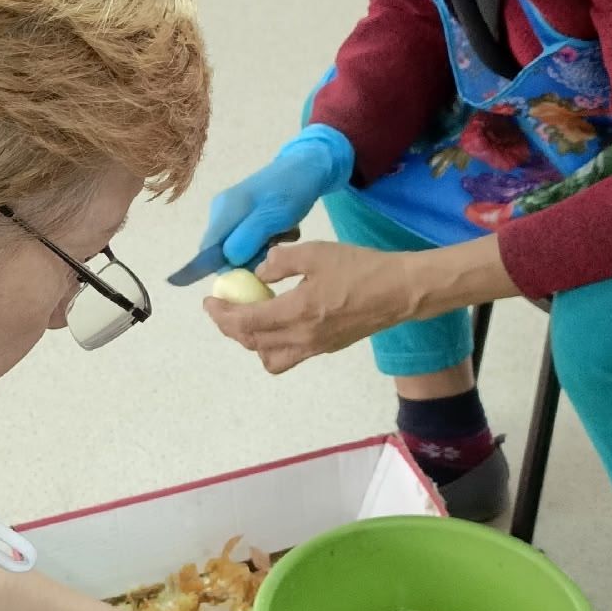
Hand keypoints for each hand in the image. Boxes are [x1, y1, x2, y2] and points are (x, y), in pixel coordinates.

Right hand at [200, 125, 352, 269]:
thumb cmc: (290, 191)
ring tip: (281, 234)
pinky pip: (250, 239)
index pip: (206, 250)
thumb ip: (246, 240)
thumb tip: (227, 261)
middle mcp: (222, 213)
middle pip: (223, 252)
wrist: (308, 166)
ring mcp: (234, 213)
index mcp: (224, 213)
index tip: (191, 280)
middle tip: (273, 245)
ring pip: (239, 248)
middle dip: (246, 258)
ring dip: (260, 249)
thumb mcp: (270, 218)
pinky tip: (281, 229)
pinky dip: (265, 240)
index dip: (201, 268)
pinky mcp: (247, 214)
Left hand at [204, 240, 429, 372]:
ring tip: (250, 317)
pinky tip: (278, 321)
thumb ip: (281, 261)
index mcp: (297, 313)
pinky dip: (274, 345)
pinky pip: (290, 356)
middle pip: (252, 343)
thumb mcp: (316, 253)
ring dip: (252, 341)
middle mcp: (303, 338)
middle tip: (223, 308)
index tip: (210, 301)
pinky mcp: (327, 348)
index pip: (246, 322)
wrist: (401, 291)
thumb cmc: (361, 267)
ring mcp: (316, 347)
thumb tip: (259, 272)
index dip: (222, 314)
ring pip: (270, 357)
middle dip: (230, 327)